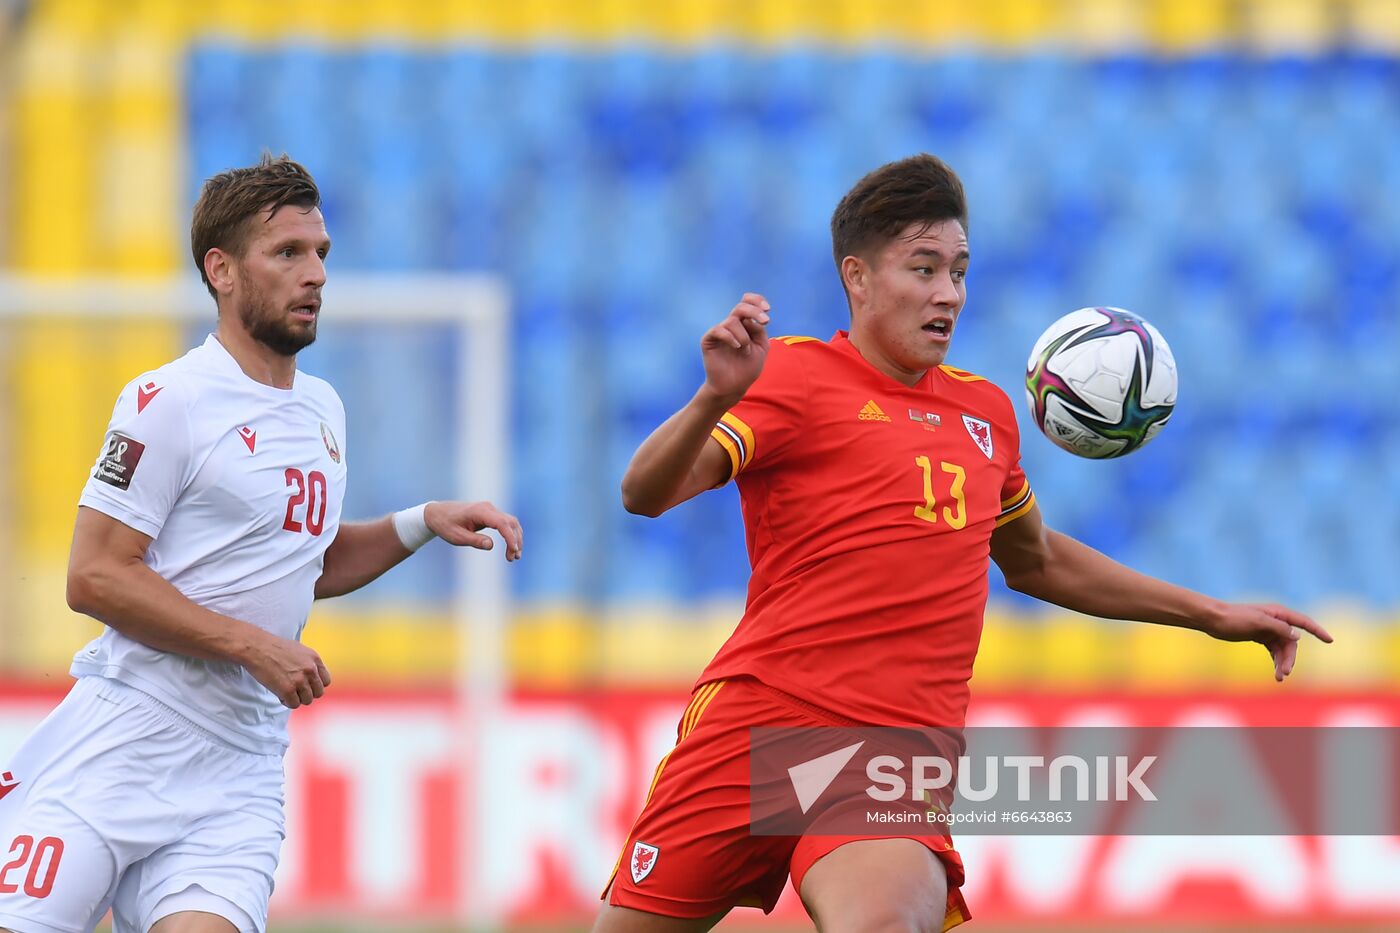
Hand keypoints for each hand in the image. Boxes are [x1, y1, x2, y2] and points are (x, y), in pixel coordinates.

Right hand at [242, 632, 331, 708]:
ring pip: (307, 700)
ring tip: (286, 691)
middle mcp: (310, 670)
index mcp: (314, 659)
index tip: (306, 686)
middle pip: (318, 693)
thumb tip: (311, 677)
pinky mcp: (287, 690)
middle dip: (306, 693)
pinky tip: (279, 694)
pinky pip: (294, 704)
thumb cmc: (274, 647)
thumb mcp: (299, 650)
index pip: (325, 681)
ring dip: (296, 698)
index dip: (315, 685)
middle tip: (295, 690)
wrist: (256, 647)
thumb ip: (308, 663)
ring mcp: (300, 680)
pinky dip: (286, 702)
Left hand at [425, 500, 522, 560]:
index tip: (514, 551)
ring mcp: (490, 510)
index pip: (502, 523)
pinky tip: (511, 547)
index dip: (511, 538)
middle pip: (511, 523)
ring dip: (515, 538)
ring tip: (514, 556)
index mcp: (480, 511)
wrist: (437, 513)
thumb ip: (474, 541)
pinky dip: (510, 535)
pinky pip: (505, 523)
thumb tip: (491, 545)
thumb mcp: (457, 537)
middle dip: (515, 541)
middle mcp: (488, 508)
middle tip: (514, 559)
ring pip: (511, 523)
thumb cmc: (445, 525)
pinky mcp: (490, 514)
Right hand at [700, 293, 770, 405]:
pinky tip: (737, 347)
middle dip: (755, 311)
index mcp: (744, 324)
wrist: (734, 386)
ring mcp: (719, 332)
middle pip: (740, 307)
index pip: (747, 302)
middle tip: (766, 321)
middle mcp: (731, 325)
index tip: (768, 309)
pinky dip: (731, 337)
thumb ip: (759, 330)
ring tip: (745, 350)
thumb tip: (750, 319)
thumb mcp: (761, 346)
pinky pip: (719, 330)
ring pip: (732, 321)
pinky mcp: (708, 340)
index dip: (757, 300)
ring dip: (744, 336)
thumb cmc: (748, 368)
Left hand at [1205, 602, 1332, 681]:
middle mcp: (1276, 621)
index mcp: (1278, 613)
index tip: (1330, 640)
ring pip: (1283, 649)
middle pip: (1291, 643)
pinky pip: (1274, 651)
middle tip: (1285, 673)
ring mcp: (1268, 630)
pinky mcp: (1260, 637)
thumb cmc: (1234, 617)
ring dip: (1283, 663)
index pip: (1303, 622)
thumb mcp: (1257, 621)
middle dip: (1290, 658)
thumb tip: (1297, 636)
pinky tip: (1276, 672)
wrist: (1214, 620)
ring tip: (1279, 678)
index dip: (1318, 631)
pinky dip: (1276, 661)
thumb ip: (1278, 628)